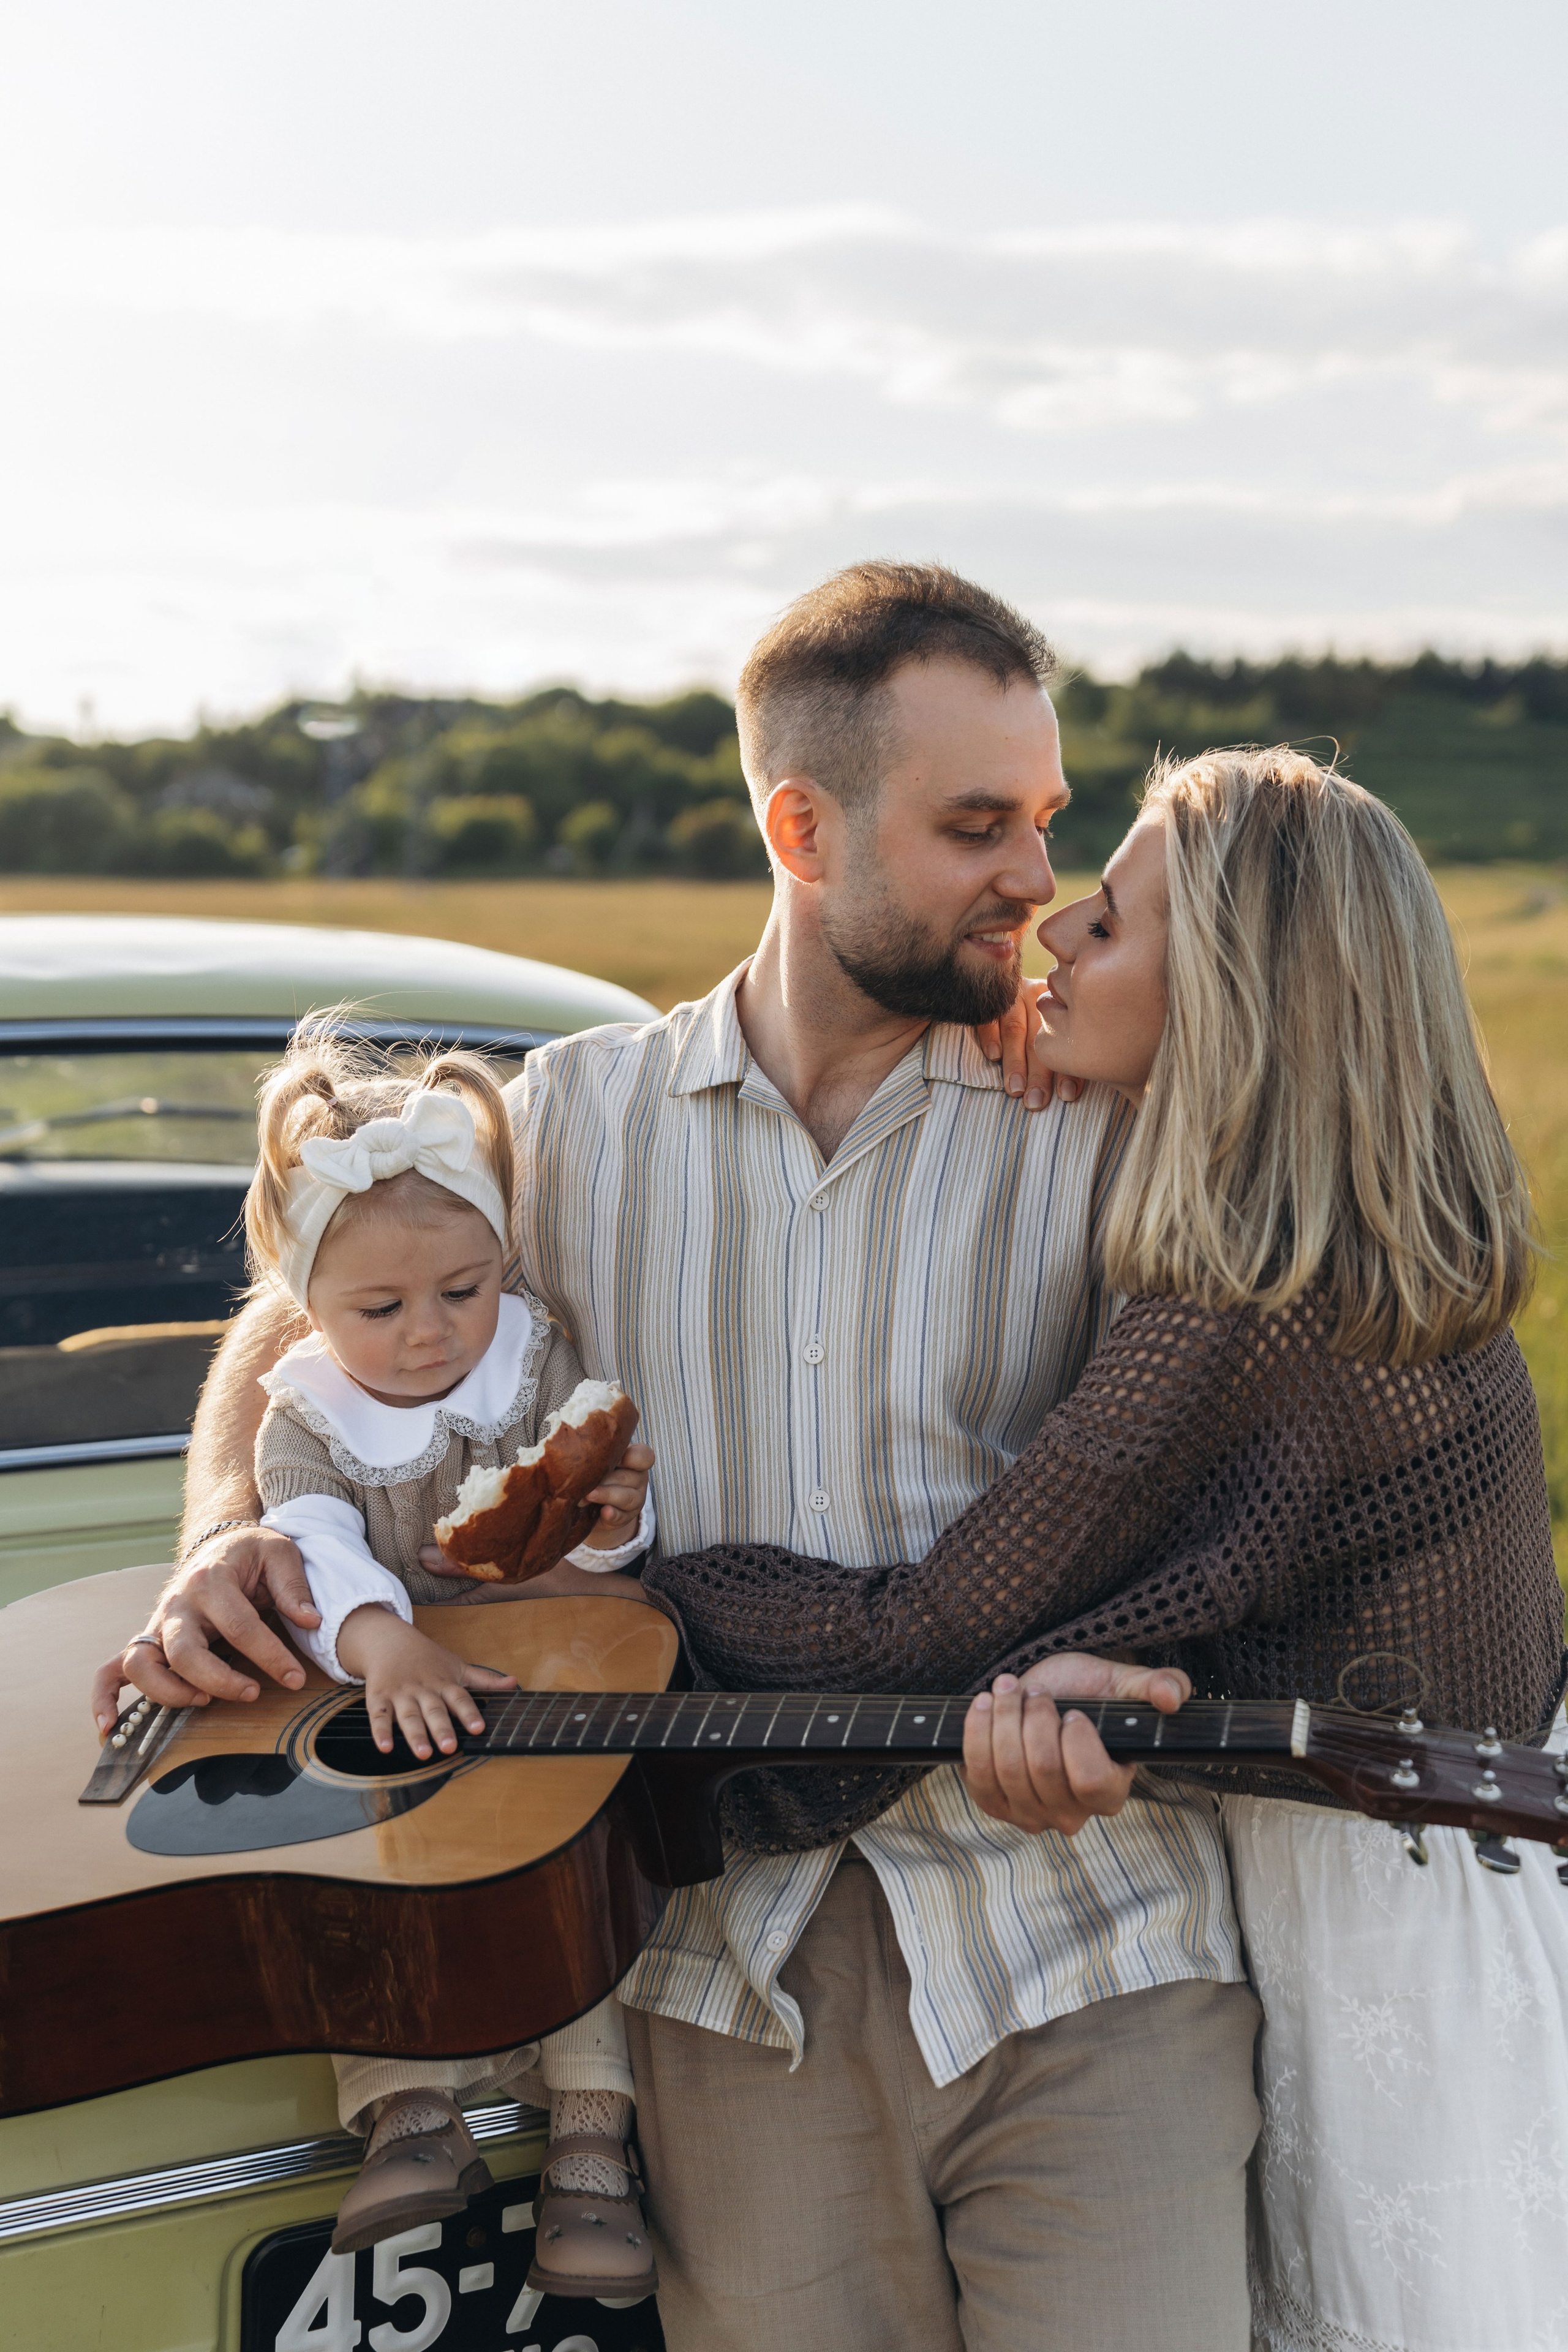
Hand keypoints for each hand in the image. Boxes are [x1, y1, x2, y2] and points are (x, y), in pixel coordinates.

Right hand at [90, 1525, 321, 1734]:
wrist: (220, 1544)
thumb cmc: (251, 1553)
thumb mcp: (280, 1554)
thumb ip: (294, 1587)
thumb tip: (309, 1620)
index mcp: (210, 1579)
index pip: (239, 1626)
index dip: (269, 1657)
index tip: (294, 1679)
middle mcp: (176, 1604)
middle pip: (183, 1652)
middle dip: (219, 1681)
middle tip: (253, 1693)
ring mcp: (157, 1624)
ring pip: (142, 1665)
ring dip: (169, 1692)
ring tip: (203, 1701)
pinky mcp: (148, 1640)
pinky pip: (111, 1671)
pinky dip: (106, 1698)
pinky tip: (111, 1727)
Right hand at [337, 1605, 517, 1758]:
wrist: (389, 1640)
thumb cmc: (429, 1659)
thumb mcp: (458, 1667)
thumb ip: (485, 1679)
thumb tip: (515, 1683)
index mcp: (445, 1684)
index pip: (460, 1699)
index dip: (469, 1714)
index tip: (478, 1728)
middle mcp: (424, 1690)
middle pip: (434, 1711)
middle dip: (442, 1729)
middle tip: (450, 1747)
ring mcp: (401, 1694)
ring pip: (409, 1716)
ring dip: (415, 1735)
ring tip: (424, 1753)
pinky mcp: (380, 1698)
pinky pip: (379, 1716)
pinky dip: (381, 1732)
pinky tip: (385, 1747)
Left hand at [583, 1441, 653, 1548]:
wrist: (593, 1504)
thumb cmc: (597, 1472)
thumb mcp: (600, 1462)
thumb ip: (598, 1458)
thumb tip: (579, 1458)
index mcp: (635, 1459)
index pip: (644, 1456)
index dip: (632, 1457)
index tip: (615, 1460)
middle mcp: (639, 1479)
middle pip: (628, 1477)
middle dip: (605, 1479)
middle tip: (583, 1481)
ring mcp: (635, 1500)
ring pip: (626, 1497)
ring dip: (606, 1495)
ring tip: (587, 1496)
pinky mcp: (626, 1518)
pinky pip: (621, 1516)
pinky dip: (612, 1514)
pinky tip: (604, 1512)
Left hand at [962, 1654, 1190, 1834]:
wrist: (1043, 1696)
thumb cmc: (1087, 1693)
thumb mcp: (1124, 1682)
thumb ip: (1157, 1685)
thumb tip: (1172, 1698)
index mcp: (1111, 1792)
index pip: (1091, 1781)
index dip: (1077, 1741)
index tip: (1072, 1711)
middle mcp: (1072, 1814)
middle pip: (1043, 1771)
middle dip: (1033, 1718)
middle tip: (1035, 1691)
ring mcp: (1030, 1815)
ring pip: (1008, 1771)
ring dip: (1003, 1719)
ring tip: (1008, 1689)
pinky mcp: (995, 1804)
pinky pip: (978, 1777)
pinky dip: (977, 1734)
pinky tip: (984, 1705)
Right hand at [973, 980, 1079, 1111]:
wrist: (995, 980)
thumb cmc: (1034, 1016)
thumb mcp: (1053, 1024)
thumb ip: (1060, 1049)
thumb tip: (1069, 1094)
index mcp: (1058, 1007)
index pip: (1064, 1042)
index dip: (1065, 1070)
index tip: (1066, 1095)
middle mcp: (1036, 999)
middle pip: (1038, 1040)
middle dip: (1038, 1074)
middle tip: (1036, 1101)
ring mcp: (1010, 996)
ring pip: (1015, 1030)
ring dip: (1015, 1063)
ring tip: (1016, 1089)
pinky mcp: (986, 998)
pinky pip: (988, 1018)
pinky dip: (991, 1037)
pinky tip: (994, 1056)